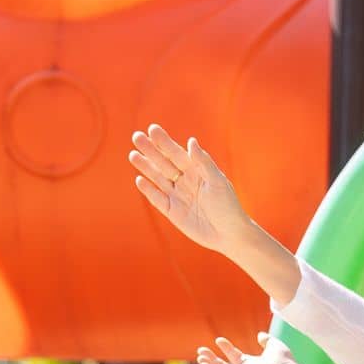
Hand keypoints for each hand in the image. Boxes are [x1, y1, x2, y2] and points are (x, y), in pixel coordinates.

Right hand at [130, 124, 252, 251]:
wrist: (230, 235)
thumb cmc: (228, 206)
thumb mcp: (218, 182)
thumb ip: (203, 162)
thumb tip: (191, 141)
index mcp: (197, 171)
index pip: (177, 153)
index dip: (165, 142)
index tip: (152, 129)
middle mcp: (185, 181)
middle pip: (164, 163)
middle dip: (151, 150)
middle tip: (136, 136)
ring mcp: (177, 196)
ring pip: (158, 178)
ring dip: (146, 167)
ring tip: (133, 155)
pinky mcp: (172, 212)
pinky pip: (157, 199)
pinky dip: (149, 190)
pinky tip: (139, 180)